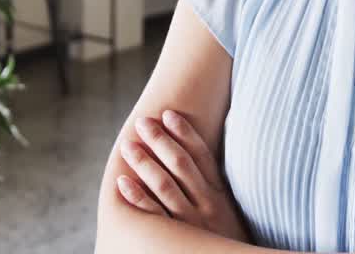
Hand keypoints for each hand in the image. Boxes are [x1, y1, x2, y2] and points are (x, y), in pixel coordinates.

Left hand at [116, 110, 250, 242]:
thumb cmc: (231, 240)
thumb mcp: (231, 211)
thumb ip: (217, 188)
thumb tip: (203, 160)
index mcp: (221, 194)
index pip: (202, 156)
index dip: (184, 133)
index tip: (168, 114)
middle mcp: (207, 204)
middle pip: (181, 165)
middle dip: (160, 141)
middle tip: (142, 123)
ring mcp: (191, 222)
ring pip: (165, 186)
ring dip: (144, 163)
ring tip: (128, 145)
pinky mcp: (177, 239)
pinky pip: (153, 216)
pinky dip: (137, 197)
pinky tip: (123, 183)